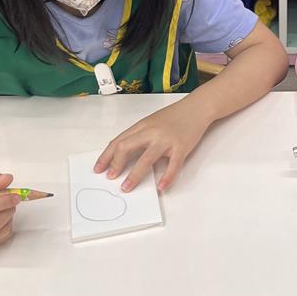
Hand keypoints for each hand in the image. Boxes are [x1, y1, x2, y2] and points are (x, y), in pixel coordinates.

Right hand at [0, 172, 19, 250]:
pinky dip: (8, 225)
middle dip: (8, 209)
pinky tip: (2, 216)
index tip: (15, 195)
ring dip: (9, 216)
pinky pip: (2, 237)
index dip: (3, 201)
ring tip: (6, 207)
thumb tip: (7, 179)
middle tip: (14, 200)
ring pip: (1, 231)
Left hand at [94, 99, 211, 192]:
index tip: (98, 168)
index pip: (119, 141)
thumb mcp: (152, 122)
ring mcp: (166, 140)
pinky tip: (161, 187)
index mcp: (142, 126)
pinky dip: (167, 178)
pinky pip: (173, 165)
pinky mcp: (181, 147)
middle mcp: (152, 132)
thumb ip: (140, 135)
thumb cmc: (175, 115)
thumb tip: (124, 154)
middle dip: (116, 164)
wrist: (197, 107)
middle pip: (127, 147)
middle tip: (110, 177)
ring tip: (127, 187)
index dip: (106, 156)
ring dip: (134, 175)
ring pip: (146, 159)